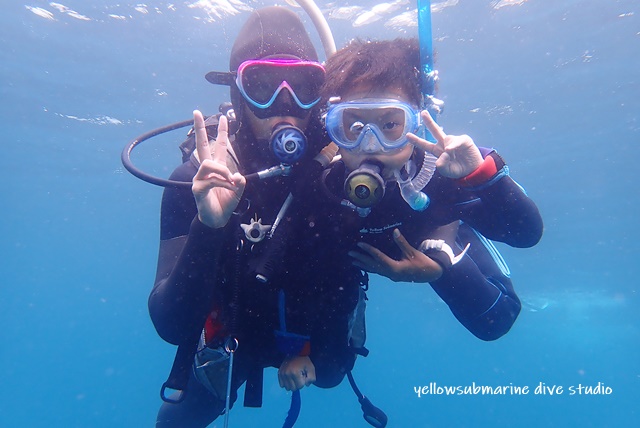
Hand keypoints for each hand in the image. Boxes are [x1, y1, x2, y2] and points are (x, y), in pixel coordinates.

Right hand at [192, 110, 245, 227]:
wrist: (217, 220)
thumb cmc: (225, 204)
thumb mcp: (237, 191)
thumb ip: (240, 183)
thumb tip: (238, 175)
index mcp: (217, 168)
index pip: (219, 146)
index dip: (222, 132)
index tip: (223, 117)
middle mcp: (207, 170)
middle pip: (201, 145)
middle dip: (200, 128)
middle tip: (196, 112)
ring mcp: (200, 178)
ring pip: (209, 163)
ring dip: (223, 171)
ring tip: (230, 182)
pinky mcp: (197, 188)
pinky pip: (211, 180)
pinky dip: (222, 183)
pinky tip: (226, 189)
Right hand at [278, 356, 315, 390]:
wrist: (295, 351)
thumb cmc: (304, 360)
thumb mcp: (311, 368)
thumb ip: (311, 378)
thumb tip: (306, 385)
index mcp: (295, 373)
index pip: (300, 386)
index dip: (303, 382)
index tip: (304, 376)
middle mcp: (287, 374)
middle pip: (293, 388)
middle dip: (298, 384)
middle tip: (299, 377)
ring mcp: (282, 374)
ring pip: (287, 388)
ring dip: (292, 384)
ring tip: (294, 377)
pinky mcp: (279, 373)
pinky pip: (281, 385)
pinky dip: (286, 383)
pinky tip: (289, 379)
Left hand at [348, 229, 442, 282]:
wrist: (430, 275)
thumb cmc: (422, 263)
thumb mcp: (412, 252)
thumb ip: (402, 243)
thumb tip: (395, 231)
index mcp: (395, 268)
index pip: (378, 258)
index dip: (368, 250)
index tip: (359, 245)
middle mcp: (391, 274)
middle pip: (373, 265)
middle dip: (361, 259)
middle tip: (350, 254)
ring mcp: (391, 276)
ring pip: (374, 270)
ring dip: (364, 265)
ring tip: (353, 261)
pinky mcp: (392, 276)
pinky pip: (379, 272)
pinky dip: (371, 268)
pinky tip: (365, 266)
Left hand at [407, 110, 482, 178]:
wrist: (472, 170)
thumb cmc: (457, 170)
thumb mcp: (447, 171)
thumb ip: (442, 166)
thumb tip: (443, 155)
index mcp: (437, 151)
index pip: (425, 145)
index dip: (417, 140)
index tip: (407, 135)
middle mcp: (444, 144)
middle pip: (435, 131)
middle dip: (429, 122)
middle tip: (423, 113)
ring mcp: (453, 141)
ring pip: (446, 139)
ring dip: (447, 148)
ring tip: (451, 156)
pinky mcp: (463, 140)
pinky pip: (457, 140)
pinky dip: (454, 145)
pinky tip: (452, 150)